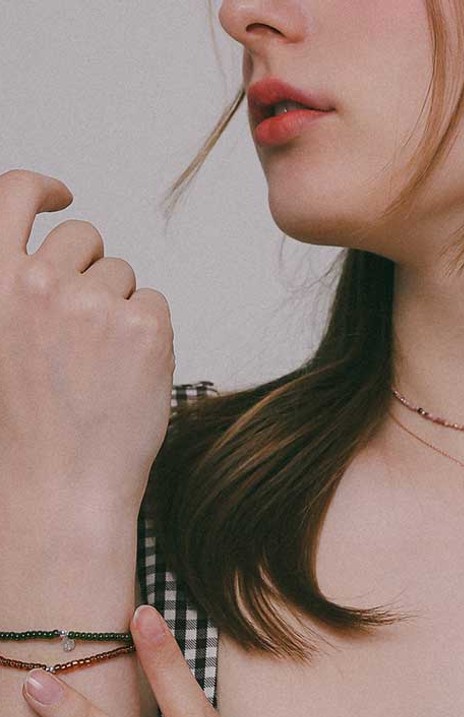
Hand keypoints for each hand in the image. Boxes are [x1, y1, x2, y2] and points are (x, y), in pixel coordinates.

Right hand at [0, 169, 174, 518]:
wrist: (59, 488)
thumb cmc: (29, 428)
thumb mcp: (3, 344)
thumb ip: (23, 294)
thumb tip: (62, 257)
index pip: (11, 195)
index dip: (40, 188)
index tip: (61, 195)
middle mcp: (36, 282)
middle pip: (85, 238)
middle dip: (91, 270)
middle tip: (86, 332)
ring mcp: (92, 302)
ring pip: (123, 275)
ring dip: (118, 308)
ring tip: (99, 368)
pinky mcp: (142, 326)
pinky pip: (155, 306)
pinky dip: (149, 336)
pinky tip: (126, 376)